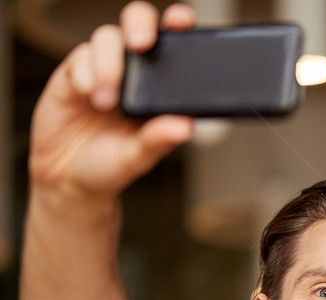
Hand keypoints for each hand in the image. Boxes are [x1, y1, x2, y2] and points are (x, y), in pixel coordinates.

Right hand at [28, 1, 195, 199]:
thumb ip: (159, 140)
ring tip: (106, 102)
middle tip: (141, 44)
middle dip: (140, 24)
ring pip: (107, 37)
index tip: (182, 23)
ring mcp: (102, 69)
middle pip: (138, 22)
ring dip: (109, 64)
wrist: (66, 179)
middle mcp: (132, 71)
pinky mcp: (73, 74)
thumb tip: (185, 126)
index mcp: (157, 87)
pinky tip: (88, 96)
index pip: (172, 45)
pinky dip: (85, 73)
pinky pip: (80, 56)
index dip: (178, 24)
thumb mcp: (139, 157)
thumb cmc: (109, 166)